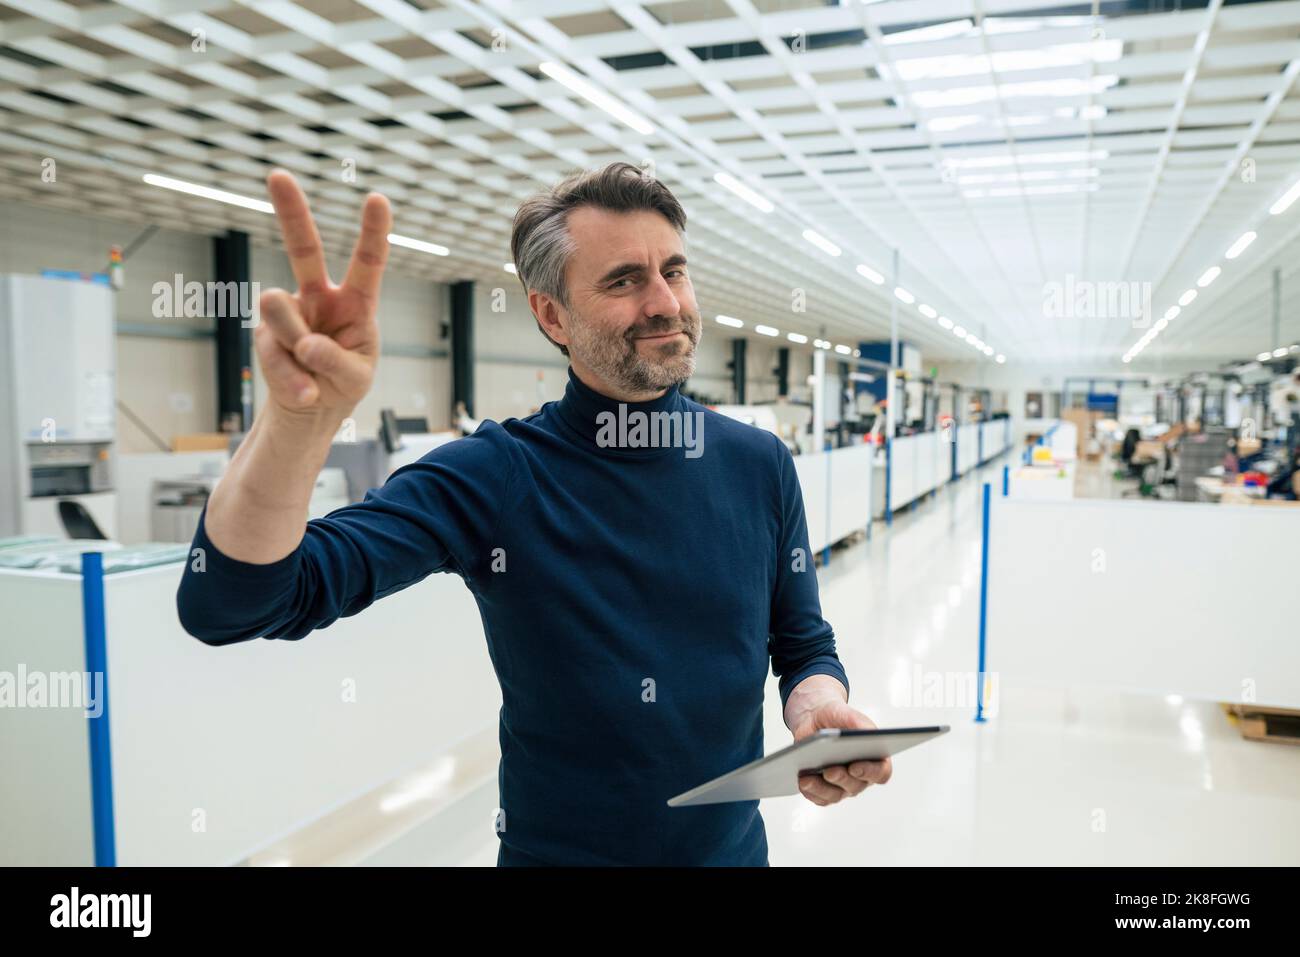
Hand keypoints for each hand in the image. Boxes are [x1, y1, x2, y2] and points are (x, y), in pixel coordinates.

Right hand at [256, 169, 392, 416]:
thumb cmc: (343, 381)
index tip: (378, 198)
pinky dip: (292, 380)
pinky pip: (273, 353)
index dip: (373, 231)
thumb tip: (306, 345)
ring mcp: (287, 312)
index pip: (368, 262)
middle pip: (303, 249)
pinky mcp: (264, 335)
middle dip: (290, 211)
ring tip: (314, 372)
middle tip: (277, 174)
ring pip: (278, 309)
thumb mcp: (356, 377)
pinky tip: (305, 390)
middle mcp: (319, 297)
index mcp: (356, 301)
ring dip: (298, 347)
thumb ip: (338, 362)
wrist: (311, 408)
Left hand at [789, 700, 891, 806]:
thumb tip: (868, 734)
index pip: (880, 772)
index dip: (869, 772)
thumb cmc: (837, 717)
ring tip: (806, 779)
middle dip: (841, 779)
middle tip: (829, 771)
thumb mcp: (848, 714)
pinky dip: (810, 792)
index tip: (855, 767)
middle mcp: (861, 776)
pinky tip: (801, 782)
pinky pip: (819, 798)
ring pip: (835, 795)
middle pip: (855, 785)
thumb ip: (861, 724)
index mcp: (875, 758)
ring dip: (821, 789)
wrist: (815, 719)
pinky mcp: (824, 790)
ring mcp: (842, 786)